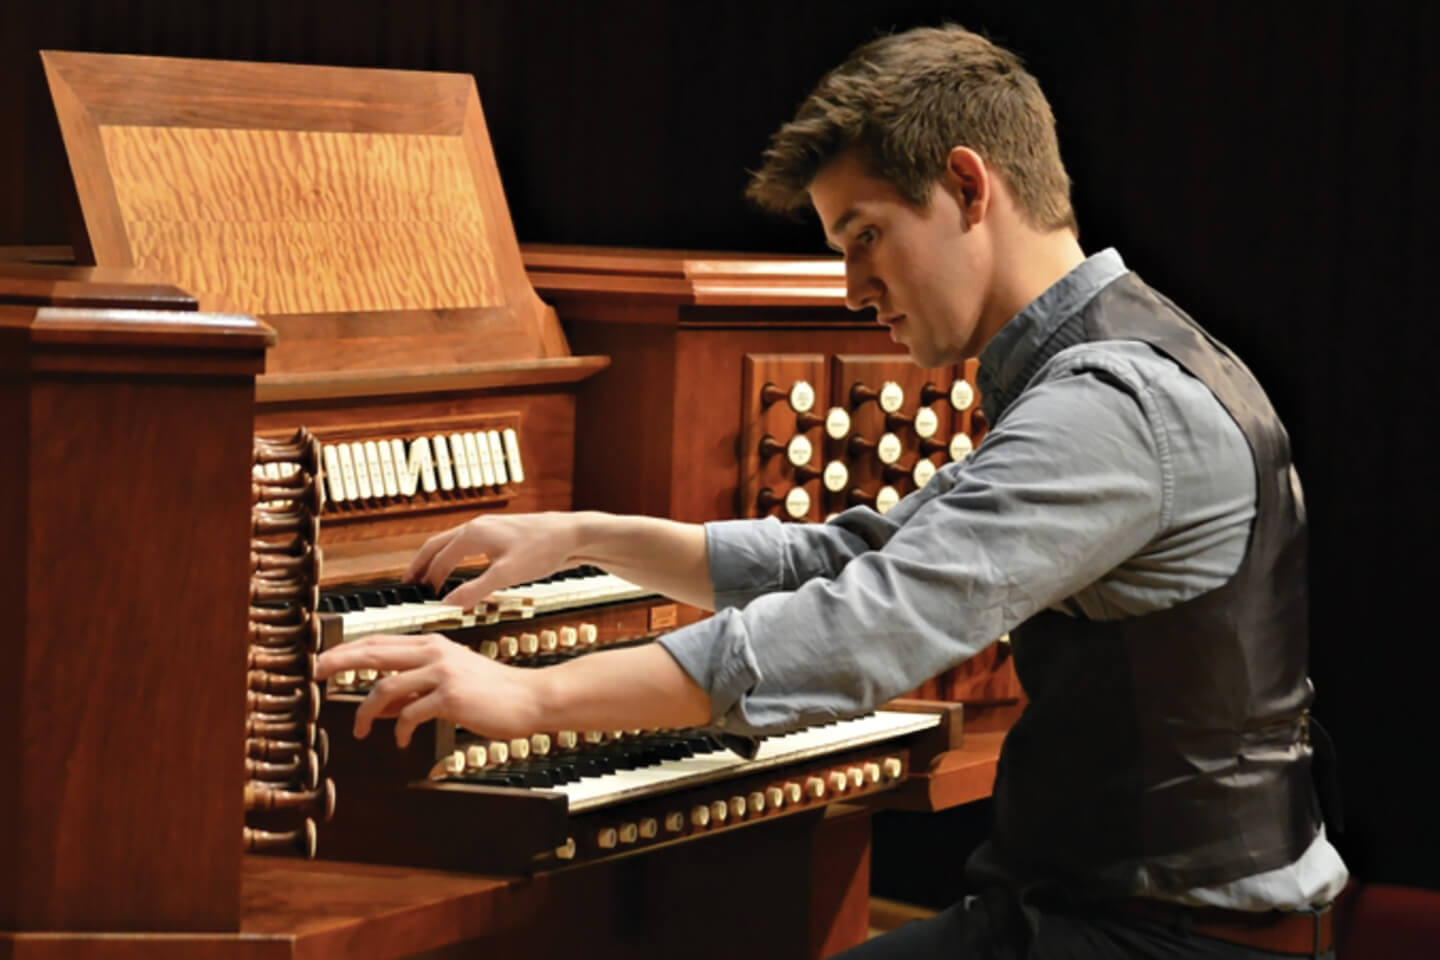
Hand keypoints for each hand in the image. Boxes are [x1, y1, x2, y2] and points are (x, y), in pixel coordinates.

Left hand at [315, 633, 543, 746]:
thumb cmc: (493, 692)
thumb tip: (382, 706)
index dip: (349, 649)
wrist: (530, 698)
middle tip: (314, 673)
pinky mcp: (450, 697)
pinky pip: (410, 714)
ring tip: (361, 730)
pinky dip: (398, 730)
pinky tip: (399, 741)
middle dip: (339, 661)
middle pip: (374, 652)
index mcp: (433, 645)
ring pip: (386, 687)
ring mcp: (442, 673)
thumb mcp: (451, 682)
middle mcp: (434, 653)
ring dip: (366, 711)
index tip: (324, 660)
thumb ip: (416, 689)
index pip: (381, 641)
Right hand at [407, 512, 585, 608]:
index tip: (419, 598)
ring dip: (436, 560)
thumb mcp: (507, 575)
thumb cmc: (543, 550)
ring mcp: (487, 527)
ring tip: (428, 579)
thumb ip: (476, 590)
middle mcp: (476, 526)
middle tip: (408, 583)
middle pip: (436, 545)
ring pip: (450, 542)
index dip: (427, 580)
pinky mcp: (498, 533)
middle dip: (420, 564)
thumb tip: (448, 605)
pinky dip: (453, 556)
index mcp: (473, 534)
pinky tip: (459, 569)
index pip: (438, 559)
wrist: (572, 533)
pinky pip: (465, 543)